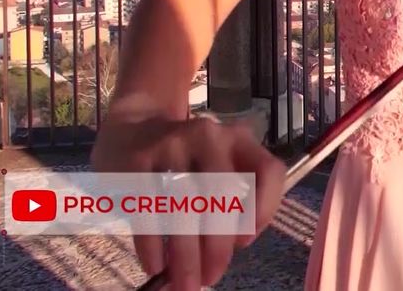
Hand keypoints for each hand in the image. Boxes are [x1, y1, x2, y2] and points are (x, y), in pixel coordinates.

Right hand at [91, 94, 285, 290]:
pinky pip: (148, 208)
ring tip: (184, 283)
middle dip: (217, 246)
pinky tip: (156, 265)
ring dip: (185, 254)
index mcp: (240, 139)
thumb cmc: (187, 159)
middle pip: (222, 195)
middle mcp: (210, 136)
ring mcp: (172, 144)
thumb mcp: (220, 165)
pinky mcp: (136, 160)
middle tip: (209, 279)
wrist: (133, 127)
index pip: (268, 170)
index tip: (244, 243)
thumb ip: (236, 199)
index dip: (265, 208)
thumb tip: (236, 246)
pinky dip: (153, 243)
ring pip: (184, 206)